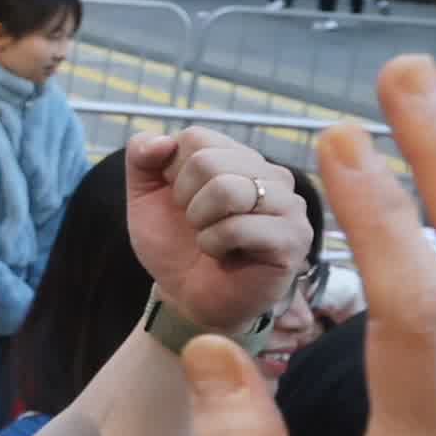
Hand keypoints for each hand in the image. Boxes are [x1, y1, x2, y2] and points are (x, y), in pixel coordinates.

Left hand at [127, 128, 311, 332]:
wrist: (187, 297)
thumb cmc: (174, 245)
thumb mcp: (144, 197)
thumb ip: (142, 157)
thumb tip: (162, 141)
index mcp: (238, 158)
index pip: (196, 138)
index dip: (172, 174)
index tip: (180, 201)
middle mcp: (270, 174)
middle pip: (209, 161)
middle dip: (185, 200)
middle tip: (196, 224)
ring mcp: (288, 204)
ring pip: (227, 189)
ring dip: (200, 223)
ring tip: (210, 239)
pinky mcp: (293, 238)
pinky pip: (239, 226)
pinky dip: (214, 244)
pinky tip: (224, 255)